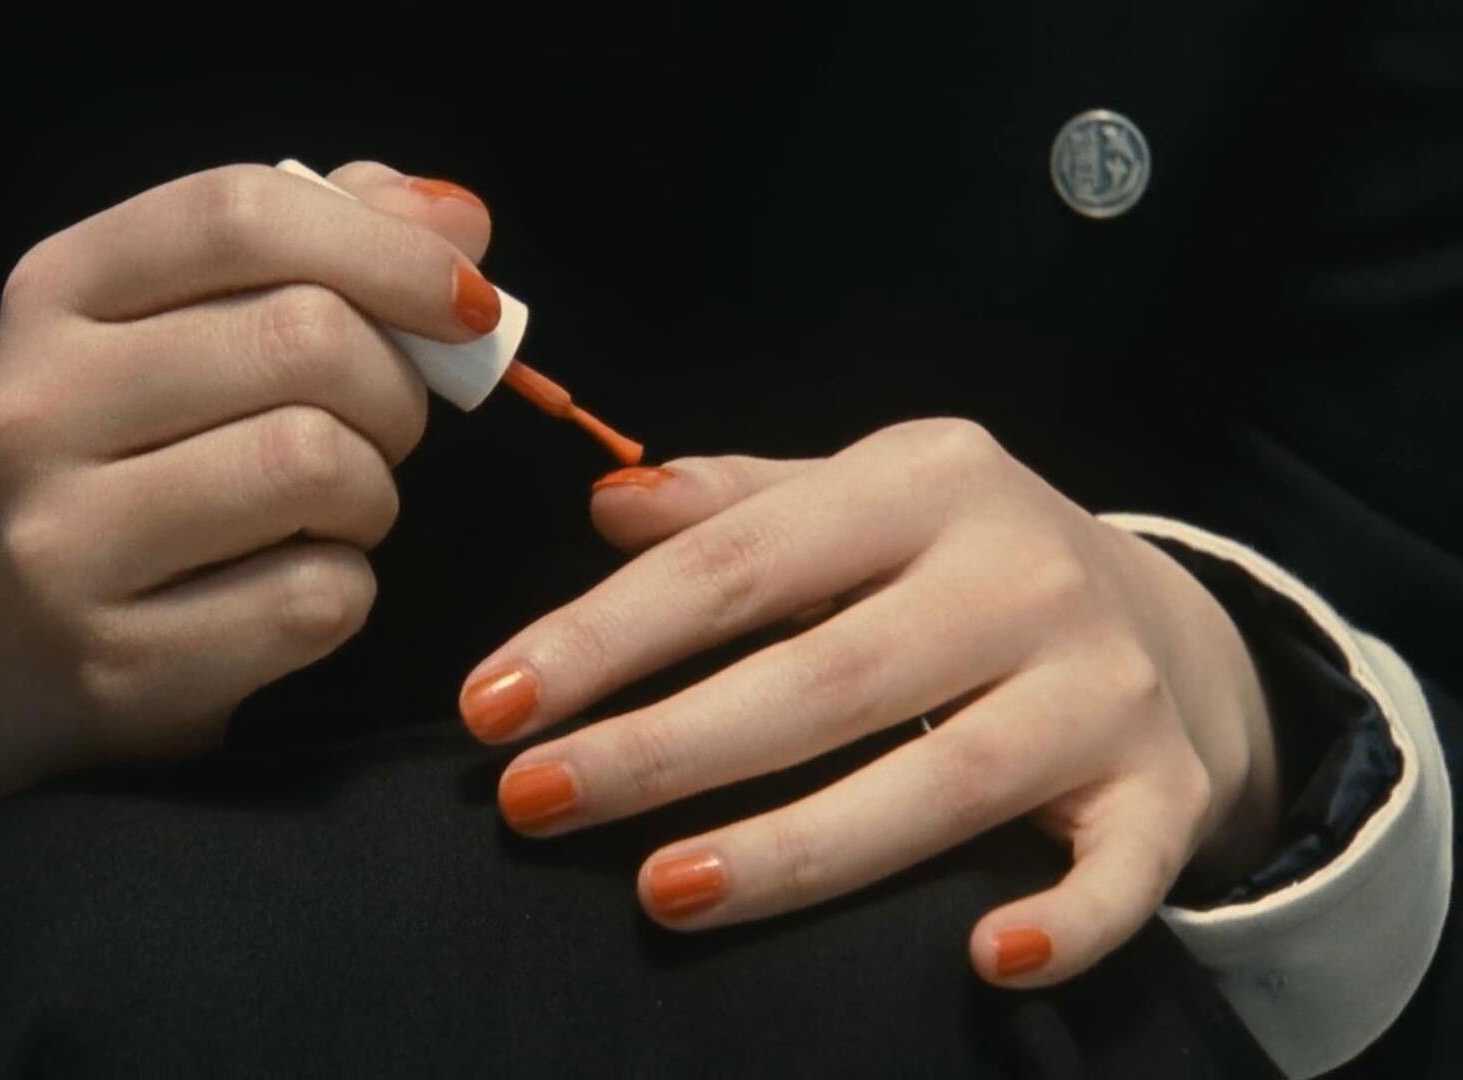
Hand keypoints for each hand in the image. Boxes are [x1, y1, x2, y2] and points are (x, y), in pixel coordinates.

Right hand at [0, 160, 497, 908]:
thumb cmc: (125, 465)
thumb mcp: (178, 331)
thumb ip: (314, 250)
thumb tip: (455, 222)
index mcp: (54, 292)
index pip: (239, 213)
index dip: (387, 246)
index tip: (466, 303)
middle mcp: (38, 406)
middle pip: (304, 338)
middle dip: (396, 387)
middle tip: (387, 427)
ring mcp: (64, 543)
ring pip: (318, 464)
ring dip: (373, 490)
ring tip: (338, 507)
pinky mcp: (120, 663)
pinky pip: (317, 597)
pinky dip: (347, 588)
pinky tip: (297, 584)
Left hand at [461, 418, 1279, 985]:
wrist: (1168, 617)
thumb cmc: (956, 562)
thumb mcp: (858, 499)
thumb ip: (736, 503)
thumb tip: (606, 504)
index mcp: (926, 482)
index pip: (735, 562)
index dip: (605, 636)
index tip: (490, 705)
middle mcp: (1021, 574)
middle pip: (824, 678)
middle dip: (665, 748)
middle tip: (534, 803)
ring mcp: (1102, 685)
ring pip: (943, 781)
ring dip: (801, 846)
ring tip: (665, 893)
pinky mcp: (1163, 786)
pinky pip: (1123, 868)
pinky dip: (1068, 919)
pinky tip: (987, 960)